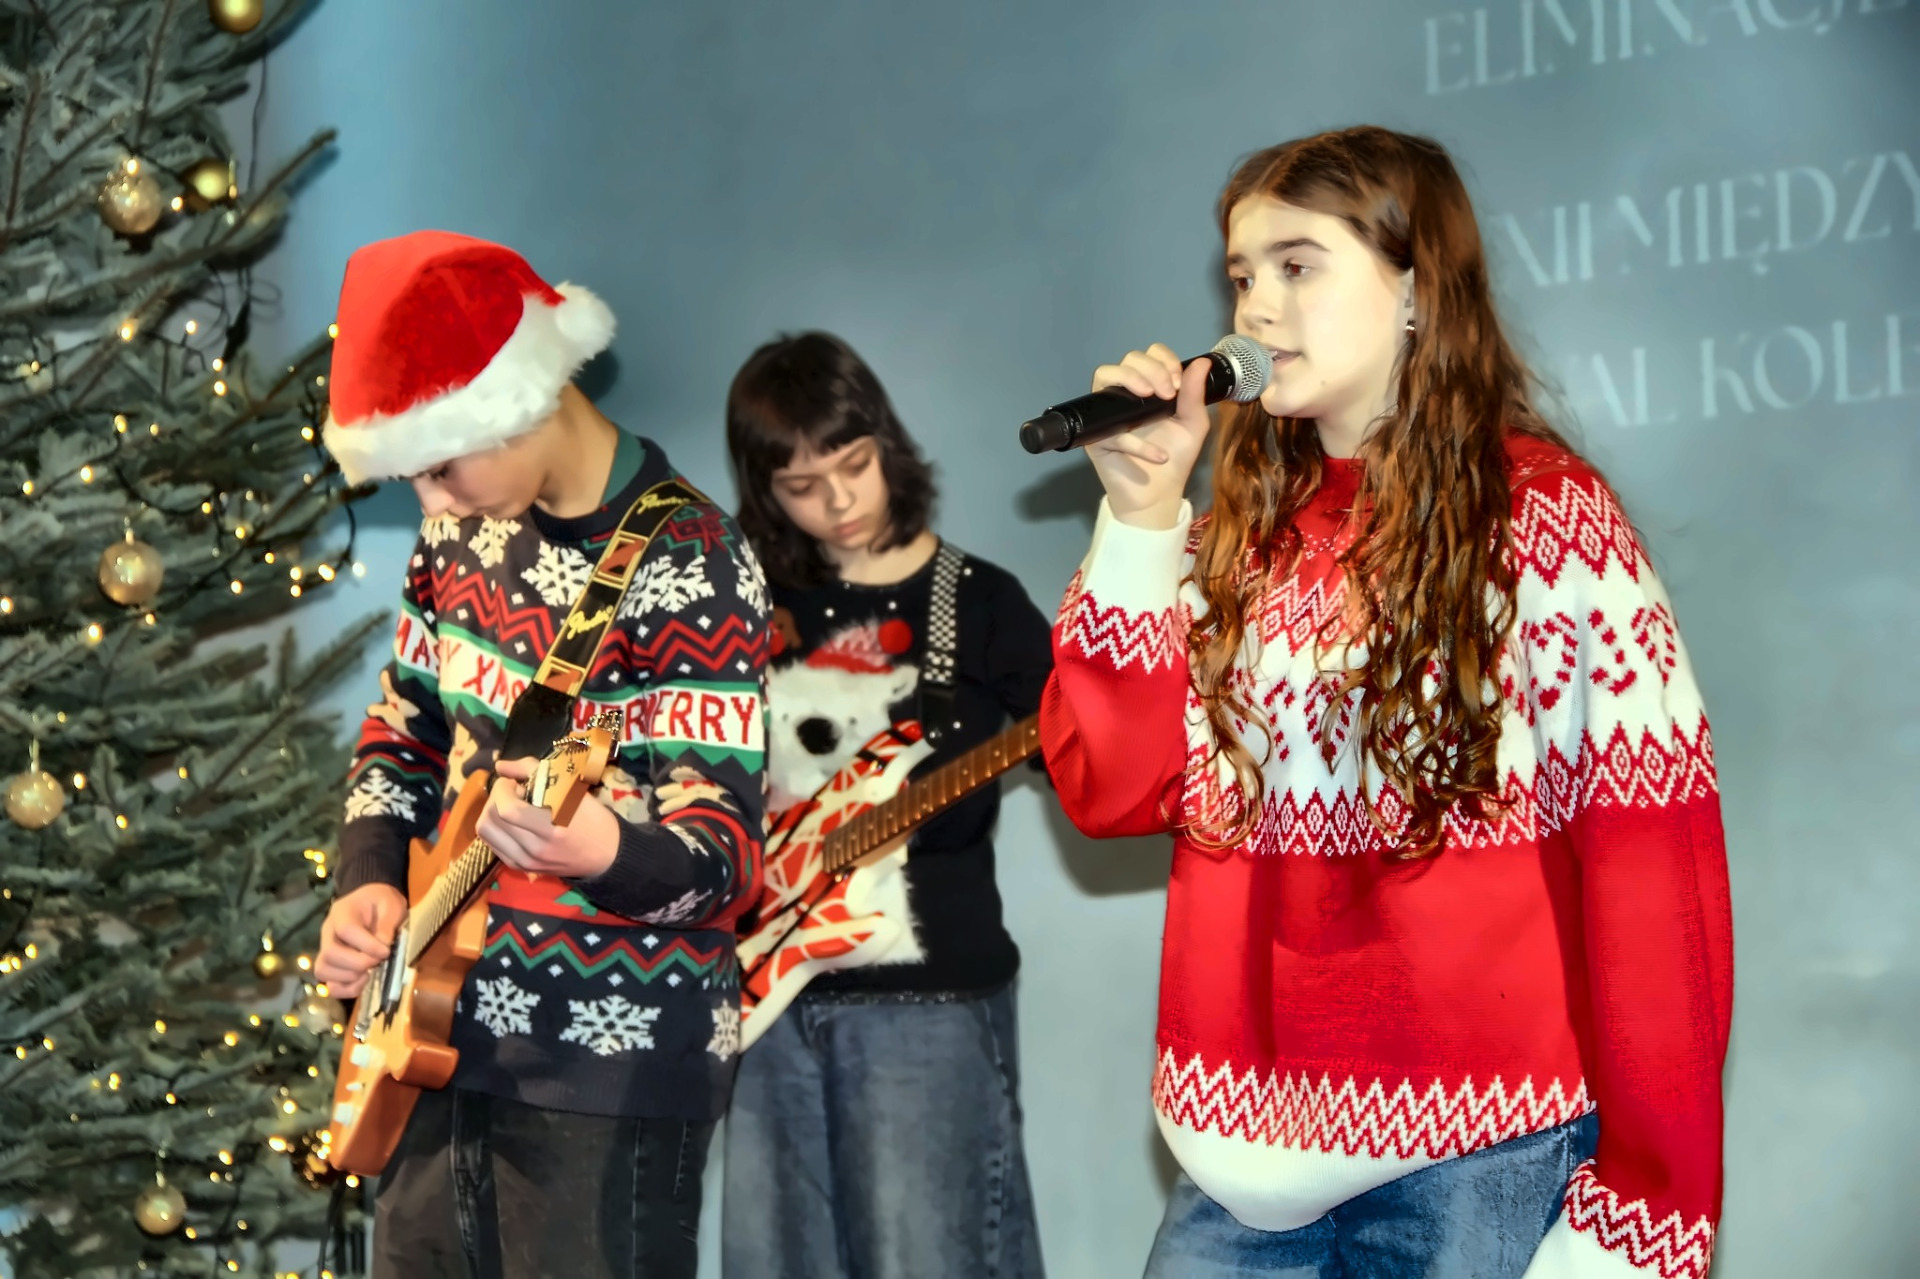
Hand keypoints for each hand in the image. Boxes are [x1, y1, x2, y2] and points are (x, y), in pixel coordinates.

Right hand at [315, 883, 407, 998]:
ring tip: (370, 971)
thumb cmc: (381, 902)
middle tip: (378, 961)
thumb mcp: (391, 904)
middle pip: (329, 953)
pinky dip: (347, 989)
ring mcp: (326, 950)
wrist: (371, 903)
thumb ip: (387, 922)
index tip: (386, 950)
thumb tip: (382, 944)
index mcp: (342, 912)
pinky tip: (364, 981)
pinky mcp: (332, 966)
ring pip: (323, 970)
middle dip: (357, 963)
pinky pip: (330, 985)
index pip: (346, 930)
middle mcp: (328, 932)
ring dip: (350, 977)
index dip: (366, 945)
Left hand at [477, 757, 620, 880]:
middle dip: (495, 797)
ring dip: (492, 812)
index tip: (516, 782)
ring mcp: (525, 861)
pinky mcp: (521, 867)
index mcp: (551, 828)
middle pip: (489, 820)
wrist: (606, 855)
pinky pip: (492, 843)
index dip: (502, 789)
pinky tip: (513, 822)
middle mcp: (534, 849)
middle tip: (513, 792)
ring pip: (485, 832)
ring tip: (511, 806)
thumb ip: (533, 770)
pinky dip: (496, 827)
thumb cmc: (593, 818)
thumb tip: (500, 765)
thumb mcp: (572, 789)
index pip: (506, 809)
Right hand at [1084, 344, 1213, 529]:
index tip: (1178, 384)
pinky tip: (1159, 455)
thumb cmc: (1175, 457)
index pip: (1149, 355)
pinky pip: (1110, 430)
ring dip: (1129, 380)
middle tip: (1167, 393)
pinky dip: (1136, 443)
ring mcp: (1108, 413)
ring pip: (1104, 377)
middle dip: (1151, 370)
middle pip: (1127, 360)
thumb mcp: (1193, 423)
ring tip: (1150, 398)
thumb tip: (1202, 361)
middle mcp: (1126, 395)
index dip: (1163, 361)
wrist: (1160, 494)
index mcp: (1149, 387)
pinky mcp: (1096, 438)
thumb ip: (1195, 393)